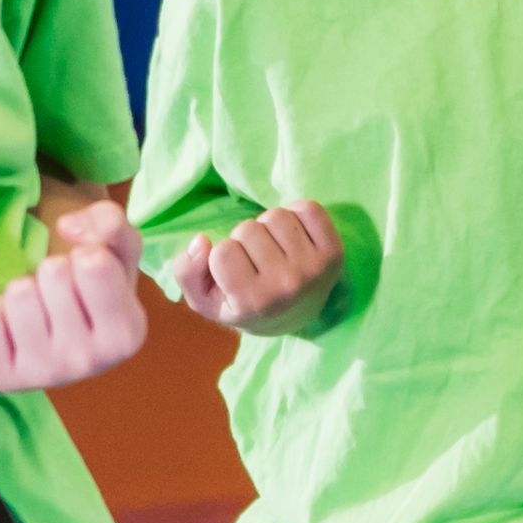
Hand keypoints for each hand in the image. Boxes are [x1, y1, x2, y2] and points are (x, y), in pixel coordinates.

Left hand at [0, 199, 155, 393]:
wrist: (67, 335)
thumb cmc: (96, 287)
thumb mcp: (118, 250)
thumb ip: (110, 223)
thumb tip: (67, 226)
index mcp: (126, 334)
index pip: (92, 264)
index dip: (86, 254)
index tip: (89, 274)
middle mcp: (89, 362)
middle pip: (53, 273)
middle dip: (55, 271)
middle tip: (62, 292)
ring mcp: (45, 374)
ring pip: (18, 294)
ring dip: (25, 288)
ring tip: (40, 305)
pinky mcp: (5, 379)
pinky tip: (15, 325)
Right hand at [163, 201, 338, 333]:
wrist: (296, 314)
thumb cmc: (245, 303)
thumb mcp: (206, 300)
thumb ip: (187, 273)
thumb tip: (202, 240)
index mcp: (253, 302)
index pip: (223, 251)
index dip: (223, 256)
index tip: (235, 274)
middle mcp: (286, 287)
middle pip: (248, 229)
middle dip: (246, 239)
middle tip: (256, 261)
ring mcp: (314, 268)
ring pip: (275, 216)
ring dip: (269, 226)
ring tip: (274, 249)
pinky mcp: (334, 252)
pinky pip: (307, 208)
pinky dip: (296, 214)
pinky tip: (294, 238)